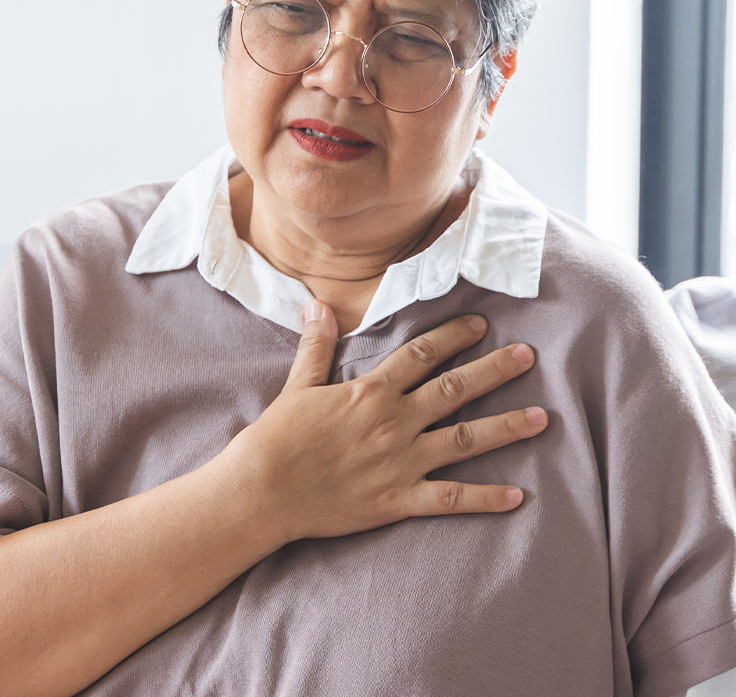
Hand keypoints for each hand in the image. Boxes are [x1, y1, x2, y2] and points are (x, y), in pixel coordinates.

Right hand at [217, 301, 544, 543]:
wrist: (264, 490)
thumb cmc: (276, 439)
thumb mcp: (297, 386)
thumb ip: (316, 346)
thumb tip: (318, 304)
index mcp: (370, 392)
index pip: (420, 355)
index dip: (452, 337)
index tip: (480, 324)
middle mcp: (393, 422)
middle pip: (453, 389)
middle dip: (493, 370)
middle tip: (528, 355)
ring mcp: (401, 462)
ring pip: (464, 440)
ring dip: (505, 428)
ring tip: (541, 418)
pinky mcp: (399, 499)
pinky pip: (450, 498)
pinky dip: (485, 498)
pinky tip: (517, 496)